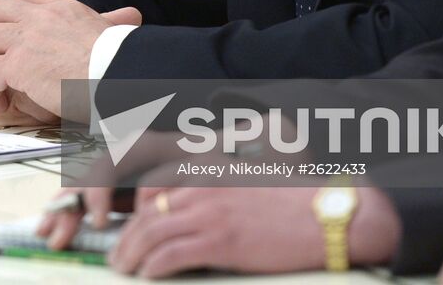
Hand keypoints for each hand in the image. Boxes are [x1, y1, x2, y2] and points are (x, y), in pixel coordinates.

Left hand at [0, 0, 140, 126]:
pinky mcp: (18, 65)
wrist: (119, 75)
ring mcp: (26, 39)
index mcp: (65, 8)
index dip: (15, 8)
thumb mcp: (115, 31)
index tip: (11, 26)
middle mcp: (41, 17)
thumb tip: (134, 15)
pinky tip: (0, 106)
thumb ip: (115, 21)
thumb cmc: (122, 60)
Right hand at [37, 132, 196, 249]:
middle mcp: (118, 157)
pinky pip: (84, 199)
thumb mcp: (198, 157)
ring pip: (80, 189)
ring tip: (47, 234)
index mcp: (137, 146)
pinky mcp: (112, 189)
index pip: (108, 168)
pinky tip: (57, 230)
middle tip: (58, 235)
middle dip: (69, 208)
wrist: (202, 147)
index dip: (99, 195)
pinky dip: (69, 215)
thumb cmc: (200, 154)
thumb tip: (186, 175)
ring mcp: (112, 173)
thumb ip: (189, 168)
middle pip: (86, 180)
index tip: (101, 222)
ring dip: (62, 212)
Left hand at [109, 185, 400, 278]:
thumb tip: (193, 209)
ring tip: (124, 268)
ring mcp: (210, 212)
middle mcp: (202, 185)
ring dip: (131, 254)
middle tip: (118, 255)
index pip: (153, 183)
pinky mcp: (219, 241)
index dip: (136, 208)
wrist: (324, 215)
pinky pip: (171, 255)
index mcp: (207, 167)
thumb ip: (217, 186)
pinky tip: (148, 275)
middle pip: (147, 210)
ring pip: (151, 232)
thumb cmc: (292, 200)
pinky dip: (153, 266)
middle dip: (126, 235)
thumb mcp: (248, 179)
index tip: (132, 226)